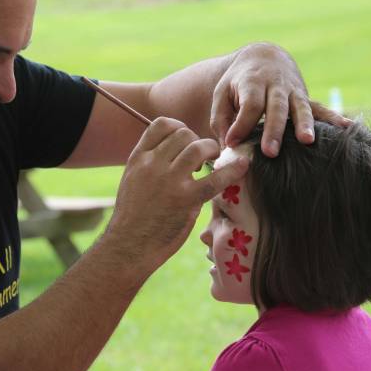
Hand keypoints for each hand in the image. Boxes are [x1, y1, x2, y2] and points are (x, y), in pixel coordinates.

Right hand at [106, 117, 248, 272]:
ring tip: (213, 163)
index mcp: (138, 158)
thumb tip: (174, 152)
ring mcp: (170, 181)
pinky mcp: (186, 200)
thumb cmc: (132, 218)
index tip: (186, 141)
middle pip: (184, 134)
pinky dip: (232, 170)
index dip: (179, 128)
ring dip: (211, 151)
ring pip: (199, 147)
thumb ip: (150, 164)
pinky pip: (215, 178)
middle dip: (198, 141)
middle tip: (203, 158)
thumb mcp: (132, 181)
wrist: (128, 246)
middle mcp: (153, 165)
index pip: (161, 124)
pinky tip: (243, 166)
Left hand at [210, 42, 350, 156]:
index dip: (241, 124)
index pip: (249, 105)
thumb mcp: (222, 95)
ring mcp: (294, 90)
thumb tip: (227, 145)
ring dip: (304, 124)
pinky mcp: (305, 97)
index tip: (232, 143)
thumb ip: (220, 119)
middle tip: (270, 152)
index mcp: (252, 83)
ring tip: (307, 141)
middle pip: (275, 108)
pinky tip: (348, 127)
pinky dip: (334, 117)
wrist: (264, 57)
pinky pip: (321, 107)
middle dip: (274, 130)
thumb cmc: (237, 84)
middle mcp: (275, 85)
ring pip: (300, 107)